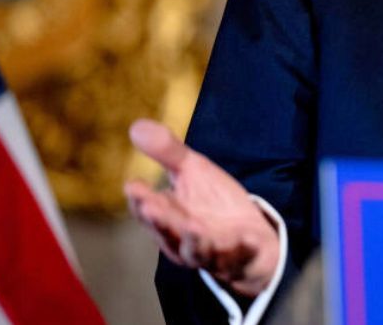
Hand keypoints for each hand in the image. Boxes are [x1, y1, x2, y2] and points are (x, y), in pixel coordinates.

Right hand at [124, 119, 279, 296]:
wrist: (248, 232)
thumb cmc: (212, 202)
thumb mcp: (193, 171)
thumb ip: (168, 152)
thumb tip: (136, 125)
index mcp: (166, 218)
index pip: (146, 210)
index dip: (140, 199)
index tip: (134, 186)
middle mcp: (181, 239)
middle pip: (168, 231)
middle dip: (160, 220)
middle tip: (150, 207)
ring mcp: (207, 252)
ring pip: (196, 249)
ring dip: (194, 239)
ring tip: (193, 225)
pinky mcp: (234, 258)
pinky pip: (236, 255)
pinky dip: (239, 248)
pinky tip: (243, 237)